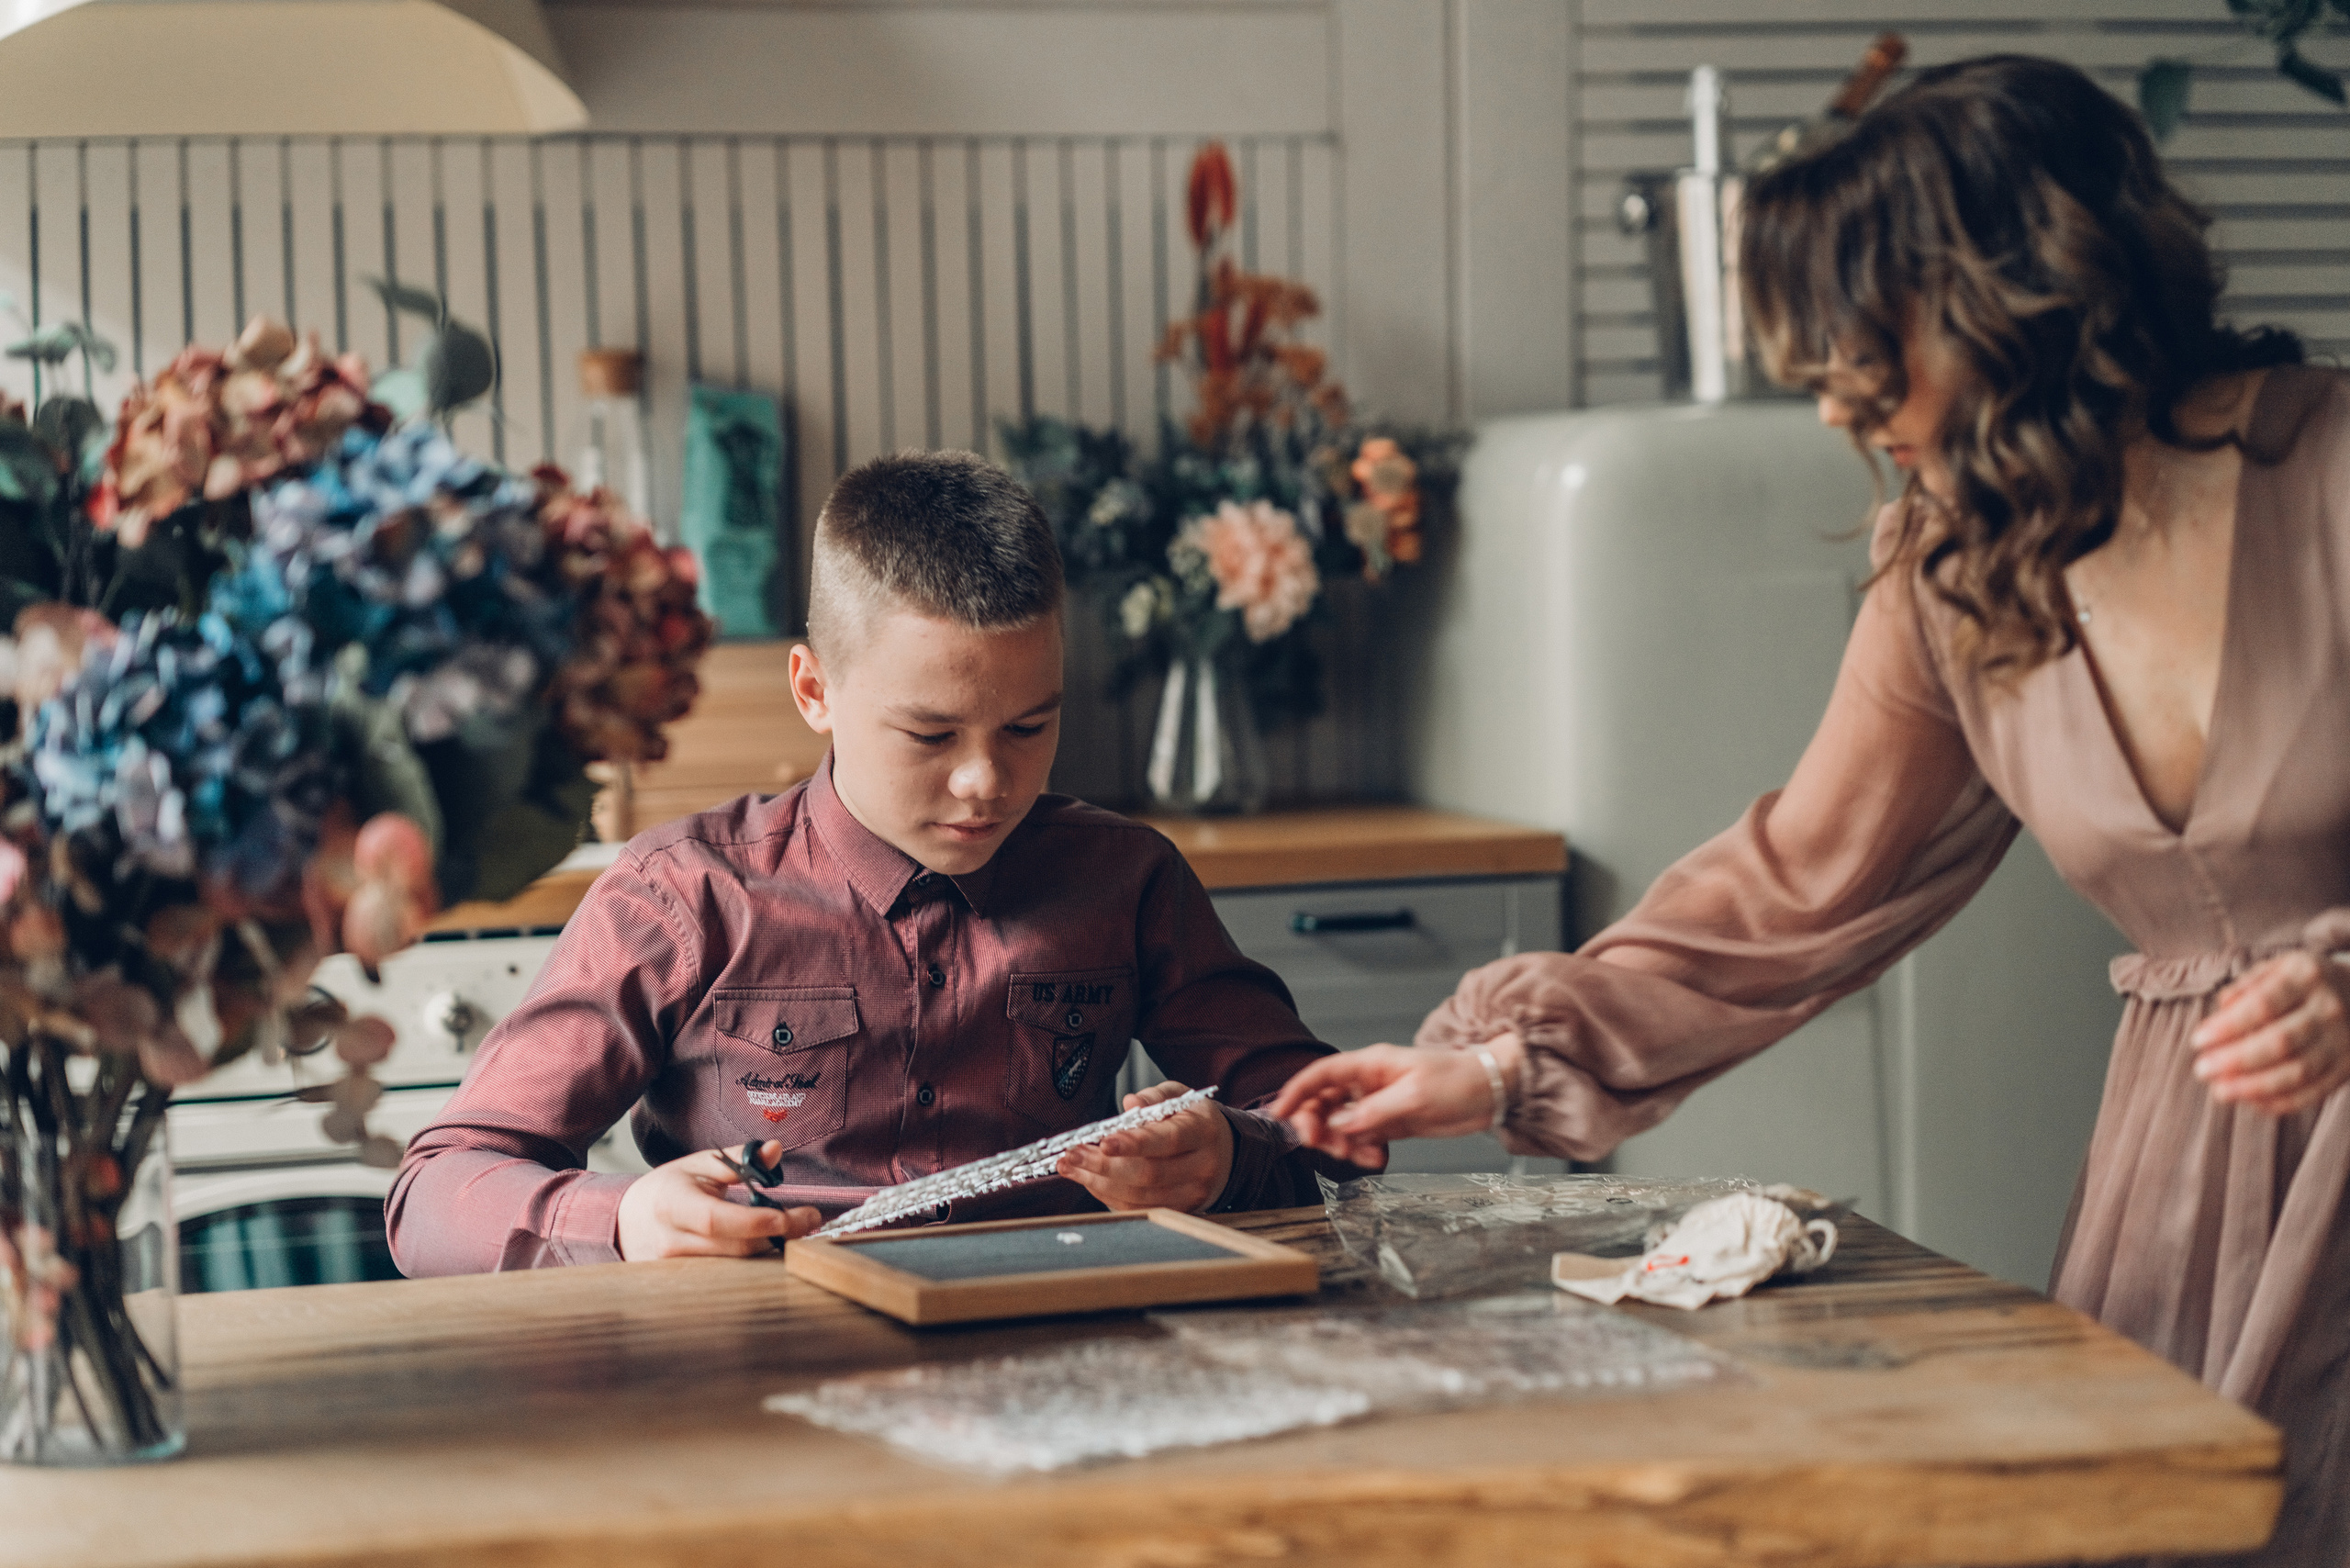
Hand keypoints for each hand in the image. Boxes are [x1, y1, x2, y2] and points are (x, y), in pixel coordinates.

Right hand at [617, 1141, 823, 1259]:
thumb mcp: (698, 1166)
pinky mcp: (681, 1285)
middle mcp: (670, 1241)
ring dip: (770, 1250)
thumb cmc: (667, 1190)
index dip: (759, 1221)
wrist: (625, 1223)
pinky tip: (767, 1247)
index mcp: (672, 1204)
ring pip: (736, 1267)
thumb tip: (777, 1149)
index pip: (717, 1220)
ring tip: (792, 1229)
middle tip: (811, 1219)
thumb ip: (739, 1160)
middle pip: (736, 1249)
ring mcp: (674, 1269)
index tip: (798, 1214)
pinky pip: (727, 1277)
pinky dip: (752, 1264)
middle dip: (780, 1235)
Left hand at [1056, 1081, 1234, 1213]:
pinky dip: (1108, 1196)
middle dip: (1104, 1165)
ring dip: (1098, 1182)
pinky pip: (1138, 1209)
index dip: (1134, 1143)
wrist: (1225, 1154)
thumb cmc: (1193, 1121)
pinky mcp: (1179, 1211)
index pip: (1167, 1141)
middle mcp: (1202, 1166)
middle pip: (1148, 1174)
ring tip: (1070, 1166)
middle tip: (1071, 1154)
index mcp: (1203, 1132)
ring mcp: (1192, 1194)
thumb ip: (1154, 1096)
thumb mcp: (1180, 1097)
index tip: (1103, 1141)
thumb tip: (1130, 1104)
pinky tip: (1088, 1179)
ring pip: (1139, 1196)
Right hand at [1269, 1036, 1522, 1164]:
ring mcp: (1378, 1104)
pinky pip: (1362, 1139)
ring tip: (1361, 1157)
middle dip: (1317, 1126)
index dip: (1295, 1093)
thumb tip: (1338, 1126)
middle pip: (1324, 1103)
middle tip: (1324, 1147)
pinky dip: (1362, 1152)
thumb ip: (1373, 1113)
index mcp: (1369, 1066)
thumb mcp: (1414, 1096)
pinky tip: (1376, 1159)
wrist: (1491, 1091)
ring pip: (1340, 1125)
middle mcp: (1368, 1084)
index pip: (1320, 1075)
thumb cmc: (1457, 1080)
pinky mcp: (1390, 1123)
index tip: (1278, 1115)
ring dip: (1341, 1144)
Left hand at [2192, 952, 2349, 1116]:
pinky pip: (2314, 1092)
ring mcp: (2343, 1041)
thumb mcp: (2278, 967)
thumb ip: (2247, 984)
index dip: (2228, 1027)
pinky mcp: (2348, 1068)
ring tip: (2220, 1091)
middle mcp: (2329, 1009)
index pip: (2263, 1005)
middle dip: (2235, 1060)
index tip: (2197, 1041)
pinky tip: (2249, 1102)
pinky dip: (2280, 1102)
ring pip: (2297, 1072)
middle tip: (2201, 1070)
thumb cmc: (2302, 981)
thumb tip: (2221, 1008)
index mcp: (2306, 977)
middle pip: (2280, 1043)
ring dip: (2254, 1087)